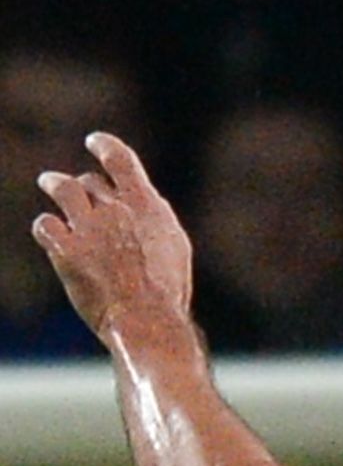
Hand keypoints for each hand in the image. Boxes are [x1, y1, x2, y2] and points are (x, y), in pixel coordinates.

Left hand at [31, 131, 193, 348]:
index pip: (119, 159)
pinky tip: (51, 236)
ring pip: (61, 187)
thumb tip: (144, 199)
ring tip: (49, 184)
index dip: (103, 145)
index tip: (94, 142)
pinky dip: (48, 228)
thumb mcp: (174, 249)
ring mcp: (89, 228)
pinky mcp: (66, 250)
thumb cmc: (167, 294)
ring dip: (54, 184)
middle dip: (84, 188)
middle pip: (90, 182)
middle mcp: (116, 210)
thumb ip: (154, 219)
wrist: (149, 323)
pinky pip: (46, 225)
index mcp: (147, 207)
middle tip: (79, 194)